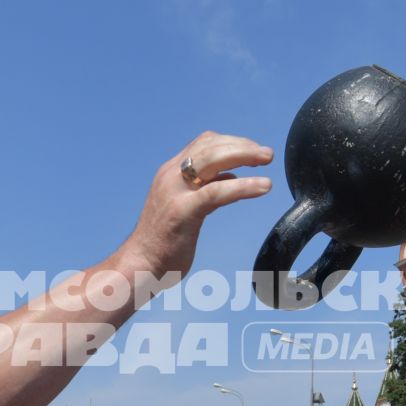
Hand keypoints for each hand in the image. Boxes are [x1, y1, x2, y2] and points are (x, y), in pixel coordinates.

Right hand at [121, 132, 274, 283]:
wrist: (138, 264)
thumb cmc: (163, 240)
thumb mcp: (184, 205)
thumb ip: (204, 189)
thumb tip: (230, 177)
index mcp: (170, 172)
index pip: (204, 143)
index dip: (231, 142)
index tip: (253, 149)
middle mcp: (171, 175)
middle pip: (211, 146)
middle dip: (243, 145)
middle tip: (267, 154)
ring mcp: (175, 192)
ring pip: (214, 160)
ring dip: (245, 156)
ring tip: (266, 162)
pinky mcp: (183, 211)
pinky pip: (218, 191)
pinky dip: (244, 186)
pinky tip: (263, 186)